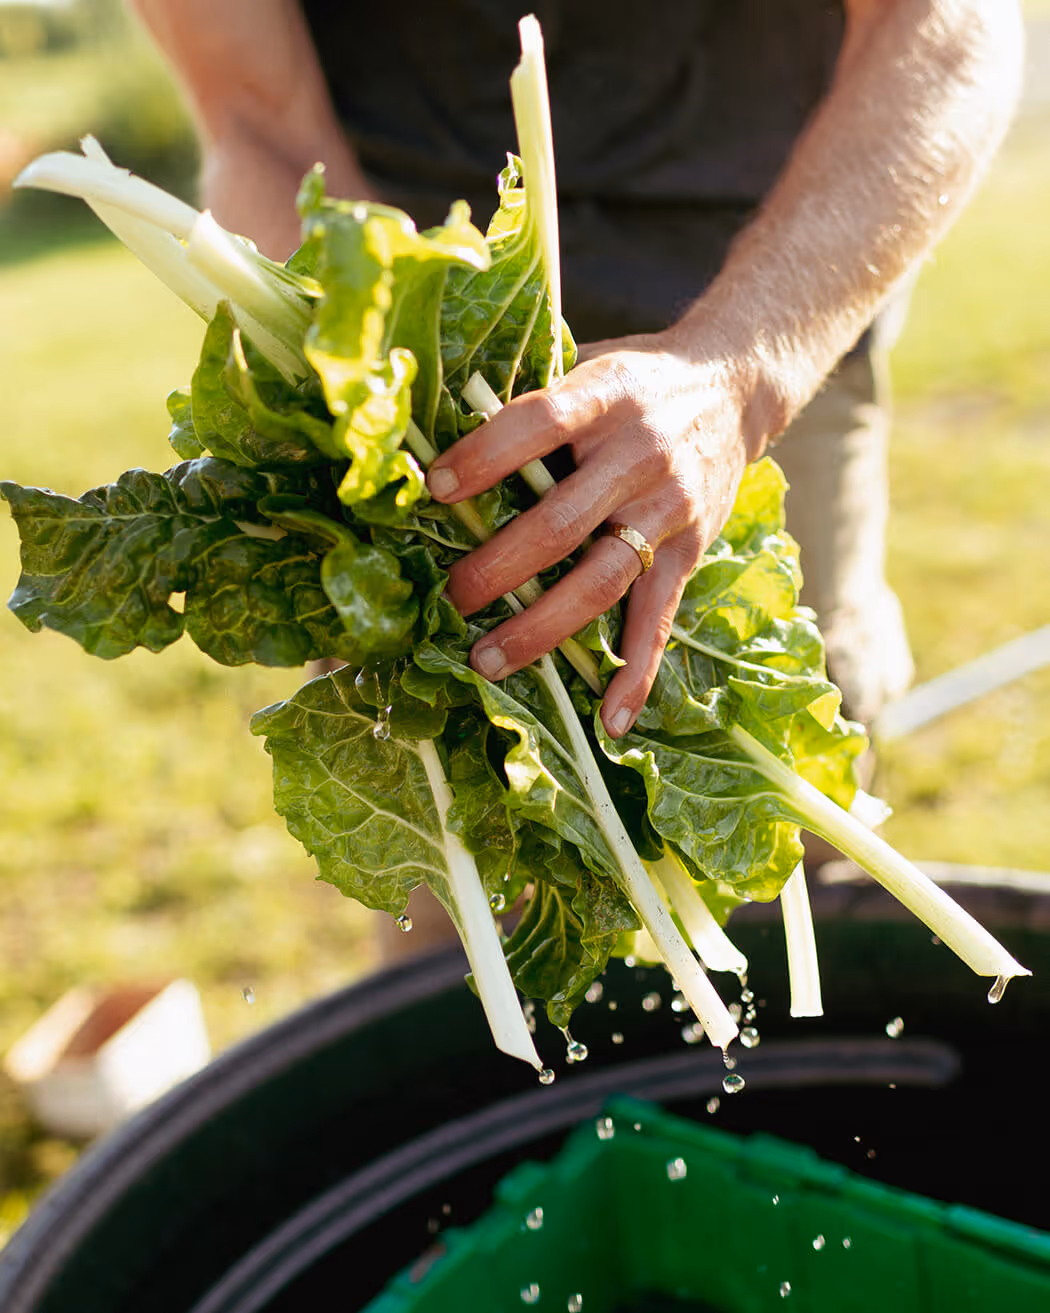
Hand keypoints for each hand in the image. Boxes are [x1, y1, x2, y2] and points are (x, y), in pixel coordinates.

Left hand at [426, 328, 759, 736]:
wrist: (733, 388)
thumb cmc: (635, 382)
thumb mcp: (588, 366)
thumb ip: (531, 398)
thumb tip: (437, 435)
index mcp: (605, 397)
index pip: (539, 423)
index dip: (485, 456)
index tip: (434, 487)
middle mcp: (640, 454)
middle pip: (562, 522)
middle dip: (497, 567)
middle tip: (448, 598)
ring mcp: (669, 509)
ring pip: (600, 580)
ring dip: (541, 627)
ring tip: (486, 660)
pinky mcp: (689, 552)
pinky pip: (659, 620)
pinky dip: (637, 674)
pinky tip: (609, 720)